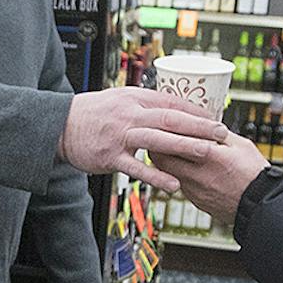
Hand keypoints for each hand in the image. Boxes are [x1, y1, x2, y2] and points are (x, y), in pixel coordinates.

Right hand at [59, 87, 228, 191]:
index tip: (216, 117)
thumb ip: (146, 104)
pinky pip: (137, 168)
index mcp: (135, 98)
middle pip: (170, 118)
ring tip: (207, 152)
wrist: (61, 125)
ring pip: (157, 140)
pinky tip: (174, 184)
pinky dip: (156, 176)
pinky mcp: (111, 157)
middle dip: (198, 125)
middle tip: (221, 132)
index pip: (172, 101)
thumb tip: (174, 108)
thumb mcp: (121, 99)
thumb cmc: (94, 113)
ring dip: (184, 145)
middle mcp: (130, 114)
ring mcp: (121, 136)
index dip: (196, 110)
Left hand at [152, 132, 267, 224]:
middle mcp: (198, 175)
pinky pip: (180, 185)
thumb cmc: (255, 175)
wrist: (261, 205)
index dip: (165, 132)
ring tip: (173, 152)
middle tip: (159, 138)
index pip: (174, 141)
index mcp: (209, 156)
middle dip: (157, 148)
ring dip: (167, 162)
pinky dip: (179, 176)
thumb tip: (202, 124)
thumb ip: (218, 134)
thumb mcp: (241, 145)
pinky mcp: (196, 202)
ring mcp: (195, 191)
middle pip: (162, 160)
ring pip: (168, 174)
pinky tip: (188, 169)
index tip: (163, 125)